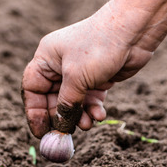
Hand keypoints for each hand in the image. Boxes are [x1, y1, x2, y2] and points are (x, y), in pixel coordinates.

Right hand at [21, 0, 166, 138]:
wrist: (134, 31)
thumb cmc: (99, 47)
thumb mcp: (77, 79)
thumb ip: (67, 105)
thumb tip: (60, 127)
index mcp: (47, 57)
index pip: (32, 89)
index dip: (34, 111)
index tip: (41, 132)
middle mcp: (61, 64)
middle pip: (53, 98)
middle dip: (61, 117)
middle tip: (67, 135)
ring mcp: (80, 71)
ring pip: (74, 102)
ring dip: (80, 115)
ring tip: (89, 124)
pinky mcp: (98, 77)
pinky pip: (90, 99)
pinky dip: (93, 109)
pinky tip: (100, 115)